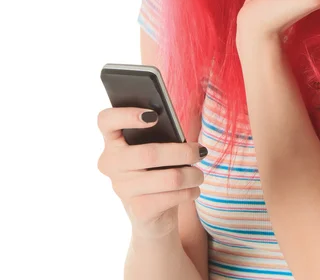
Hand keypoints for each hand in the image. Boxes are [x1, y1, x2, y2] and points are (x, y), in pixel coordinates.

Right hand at [97, 106, 205, 239]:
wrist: (151, 217)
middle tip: (200, 151)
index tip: (153, 115)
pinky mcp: (139, 210)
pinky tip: (193, 189)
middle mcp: (111, 164)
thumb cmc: (155, 171)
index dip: (126, 115)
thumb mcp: (153, 150)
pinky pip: (172, 196)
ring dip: (192, 175)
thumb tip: (179, 135)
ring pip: (168, 178)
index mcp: (112, 142)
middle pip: (149, 154)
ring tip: (200, 174)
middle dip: (182, 152)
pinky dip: (189, 191)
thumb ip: (158, 136)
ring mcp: (122, 188)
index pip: (106, 121)